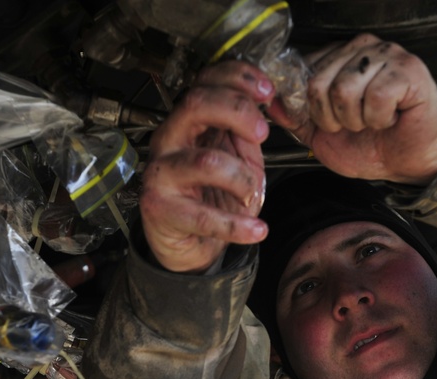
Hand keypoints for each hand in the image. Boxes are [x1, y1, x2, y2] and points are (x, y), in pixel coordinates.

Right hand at [140, 62, 272, 273]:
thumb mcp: (237, 155)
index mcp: (187, 122)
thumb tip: (274, 101)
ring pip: (206, 161)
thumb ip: (248, 129)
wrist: (187, 242)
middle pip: (196, 104)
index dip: (239, 78)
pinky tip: (257, 230)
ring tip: (252, 194)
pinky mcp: (161, 209)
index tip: (269, 91)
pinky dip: (237, 226)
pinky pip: (204, 217)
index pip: (205, 81)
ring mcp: (161, 174)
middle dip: (238, 112)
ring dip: (242, 179)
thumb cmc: (211, 196)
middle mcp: (169, 140)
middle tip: (262, 134)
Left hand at [267, 34, 436, 184]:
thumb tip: (272, 104)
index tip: (327, 123)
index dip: (309, 108)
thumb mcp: (322, 135)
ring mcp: (385, 55)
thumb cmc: (372, 144)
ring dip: (357, 120)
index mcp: (337, 58)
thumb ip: (296, 117)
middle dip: (332, 118)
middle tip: (353, 125)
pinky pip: (376, 96)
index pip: (302, 73)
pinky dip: (380, 118)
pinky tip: (390, 118)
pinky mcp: (408, 69)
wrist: (408, 162)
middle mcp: (360, 49)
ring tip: (372, 121)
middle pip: (319, 83)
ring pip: (345, 89)